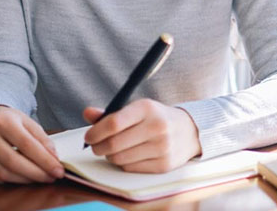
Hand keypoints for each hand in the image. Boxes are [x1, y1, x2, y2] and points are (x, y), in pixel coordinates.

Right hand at [0, 105, 64, 183]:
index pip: (27, 145)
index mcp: (2, 121)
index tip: (58, 170)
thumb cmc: (9, 120)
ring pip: (2, 173)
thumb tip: (53, 158)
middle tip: (51, 177)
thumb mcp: (27, 121)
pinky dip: (10, 180)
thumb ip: (42, 138)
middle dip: (36, 173)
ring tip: (40, 178)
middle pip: (13, 161)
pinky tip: (23, 177)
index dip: (44, 160)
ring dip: (25, 179)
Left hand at [82, 99, 201, 172]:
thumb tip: (87, 113)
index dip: (95, 132)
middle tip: (97, 146)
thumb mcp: (137, 110)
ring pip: (119, 159)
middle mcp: (156, 127)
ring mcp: (162, 147)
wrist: (189, 131)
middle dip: (98, 147)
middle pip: (113, 144)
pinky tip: (130, 155)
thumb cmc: (156, 119)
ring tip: (115, 149)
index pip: (113, 123)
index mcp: (147, 108)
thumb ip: (111, 114)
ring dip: (110, 156)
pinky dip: (124, 164)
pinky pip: (130, 168)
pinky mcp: (163, 164)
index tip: (89, 136)